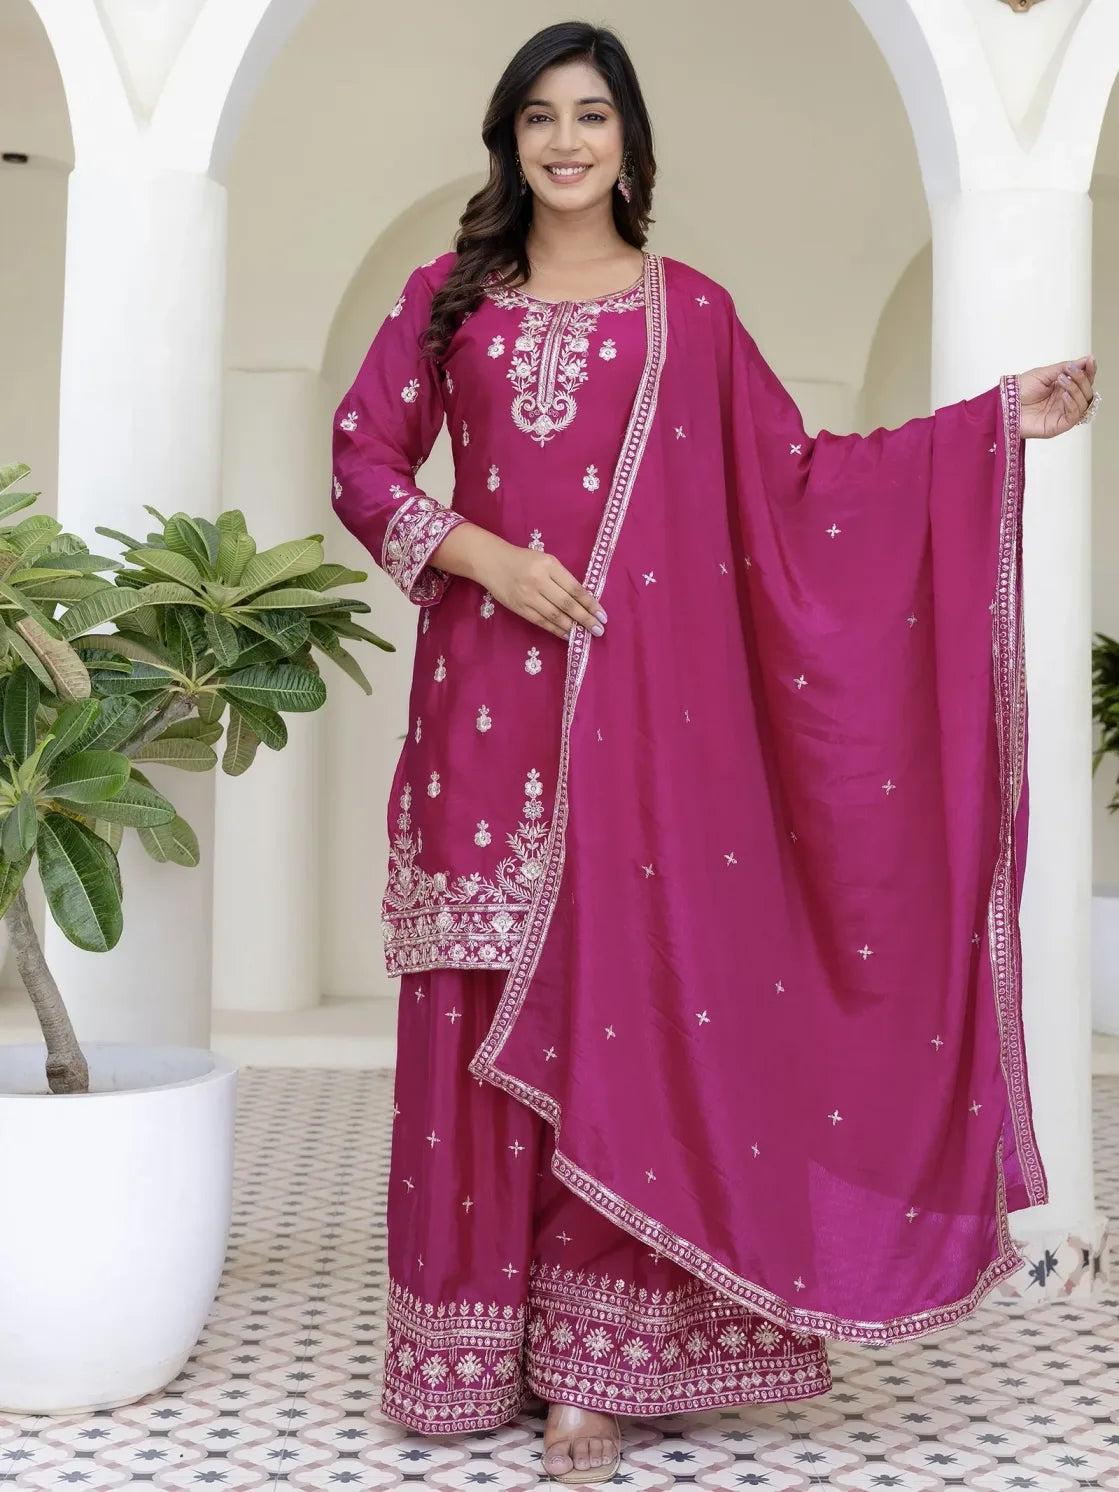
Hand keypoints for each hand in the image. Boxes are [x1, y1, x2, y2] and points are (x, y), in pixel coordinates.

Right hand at [477, 539, 605, 639]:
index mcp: (549, 565)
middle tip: (599, 630)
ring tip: (585, 634)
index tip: (603, 615)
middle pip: (567, 604)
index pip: (575, 588)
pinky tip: (567, 634)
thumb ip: (562, 577)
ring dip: (572, 627)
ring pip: (555, 616)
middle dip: (586, 619)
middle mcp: (539, 580)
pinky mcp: (519, 607)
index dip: (590, 604)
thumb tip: (583, 601)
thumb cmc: (523, 559)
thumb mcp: (546, 560)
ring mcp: (528, 596)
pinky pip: (541, 621)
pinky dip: (556, 630)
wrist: (492, 562)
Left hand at [1019, 356, 1096, 437]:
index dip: (1089, 371)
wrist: (1002, 403)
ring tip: (1063, 380)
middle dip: (1082, 379)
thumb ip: (1065, 368)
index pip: (1084, 381)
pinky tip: (1064, 395)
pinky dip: (1073, 404)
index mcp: (1063, 388)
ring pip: (1083, 404)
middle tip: (1070, 371)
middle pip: (1086, 392)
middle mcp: (1065, 401)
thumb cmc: (1019, 390)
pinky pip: (1073, 417)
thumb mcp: (1044, 373)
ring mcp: (1062, 414)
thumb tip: (1086, 359)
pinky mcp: (1057, 426)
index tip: (1091, 360)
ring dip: (1076, 390)